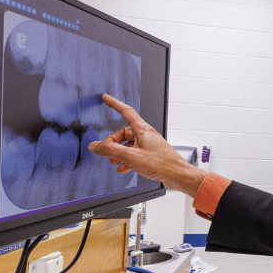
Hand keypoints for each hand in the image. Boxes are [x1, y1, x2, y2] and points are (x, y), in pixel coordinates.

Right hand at [88, 94, 206, 196]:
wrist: (177, 175)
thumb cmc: (161, 164)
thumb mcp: (130, 156)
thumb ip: (110, 150)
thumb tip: (95, 146)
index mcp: (142, 130)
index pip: (126, 111)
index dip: (115, 104)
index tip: (106, 98)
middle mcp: (146, 135)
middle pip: (124, 133)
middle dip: (113, 142)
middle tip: (105, 151)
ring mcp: (149, 145)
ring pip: (129, 145)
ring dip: (119, 153)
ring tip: (113, 161)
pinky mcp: (151, 155)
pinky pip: (135, 154)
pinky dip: (127, 160)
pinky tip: (123, 168)